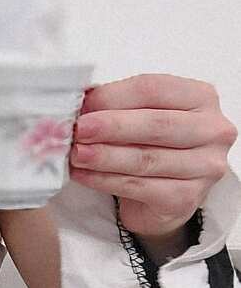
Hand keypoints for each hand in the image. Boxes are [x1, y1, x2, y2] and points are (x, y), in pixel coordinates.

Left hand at [68, 73, 237, 238]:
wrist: (163, 195)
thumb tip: (81, 98)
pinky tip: (84, 175)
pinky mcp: (187, 198)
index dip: (114, 96)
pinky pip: (138, 187)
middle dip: (111, 126)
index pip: (154, 89)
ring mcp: (204, 167)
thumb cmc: (153, 145)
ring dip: (104, 156)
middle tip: (78, 129)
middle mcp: (212, 131)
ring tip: (76, 153)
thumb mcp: (140, 114)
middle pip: (156, 124)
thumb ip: (117, 103)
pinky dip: (105, 180)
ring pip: (146, 159)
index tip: (84, 104)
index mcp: (201, 98)